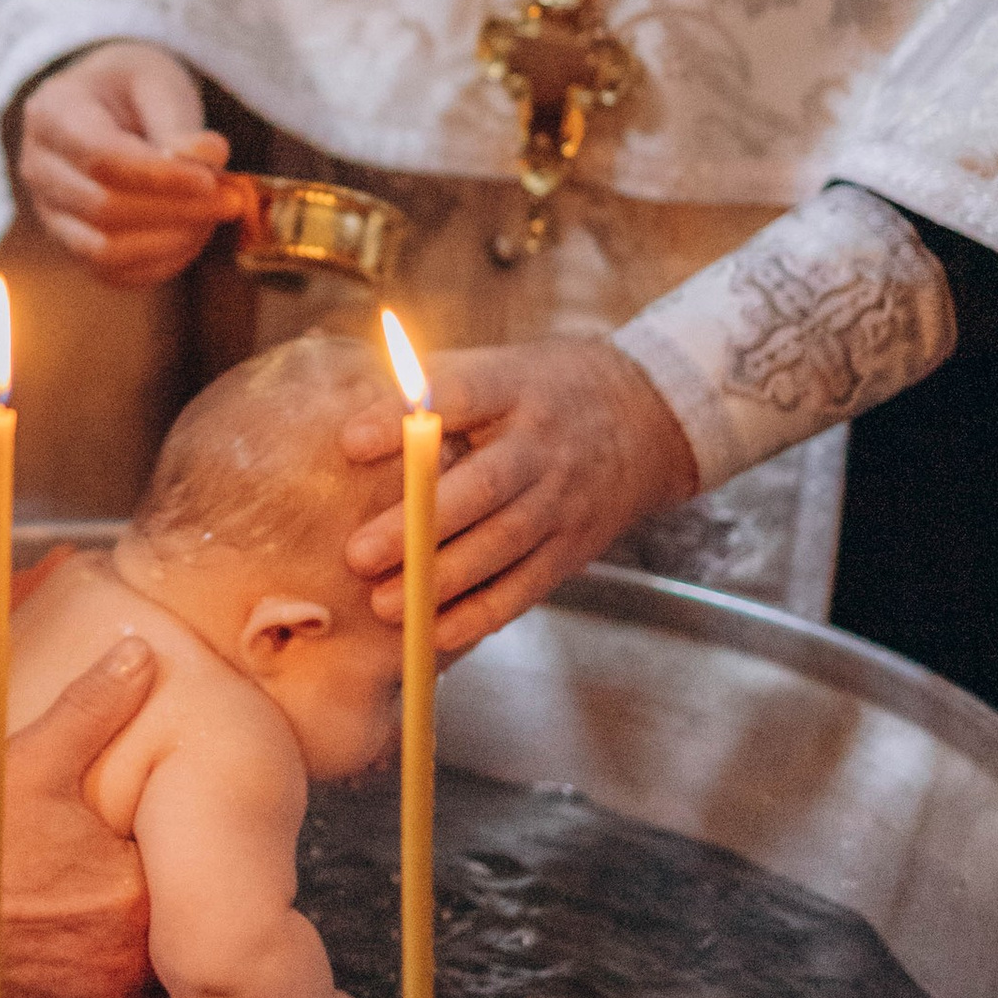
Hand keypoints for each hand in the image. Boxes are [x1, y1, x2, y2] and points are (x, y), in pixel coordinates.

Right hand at [0, 635, 160, 997]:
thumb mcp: (32, 761)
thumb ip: (96, 706)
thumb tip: (143, 650)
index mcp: (141, 900)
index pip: (191, 897)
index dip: (165, 884)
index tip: (132, 871)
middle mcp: (133, 974)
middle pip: (174, 956)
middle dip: (152, 935)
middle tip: (109, 911)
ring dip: (137, 985)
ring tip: (95, 952)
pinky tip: (79, 995)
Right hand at [17, 41, 232, 286]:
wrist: (103, 106)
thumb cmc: (131, 89)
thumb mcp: (156, 81)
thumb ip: (179, 121)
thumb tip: (209, 160)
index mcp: (51, 113)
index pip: (102, 157)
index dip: (160, 177)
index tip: (210, 180)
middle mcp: (38, 167)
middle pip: (102, 207)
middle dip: (174, 210)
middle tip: (229, 200)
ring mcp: (48, 211)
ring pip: (102, 250)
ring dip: (168, 242)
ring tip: (212, 219)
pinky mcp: (69, 243)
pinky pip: (110, 272)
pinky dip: (157, 264)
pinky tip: (192, 238)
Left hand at [341, 339, 698, 658]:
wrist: (647, 418)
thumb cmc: (542, 392)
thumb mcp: (499, 367)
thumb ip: (431, 387)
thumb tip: (350, 419)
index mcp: (516, 387)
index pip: (461, 395)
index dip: (404, 421)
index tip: (350, 444)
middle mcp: (543, 445)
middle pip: (484, 486)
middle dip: (419, 525)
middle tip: (358, 554)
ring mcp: (563, 499)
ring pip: (504, 544)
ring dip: (442, 579)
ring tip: (384, 601)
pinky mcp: (573, 547)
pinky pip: (525, 587)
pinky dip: (479, 614)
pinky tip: (433, 631)